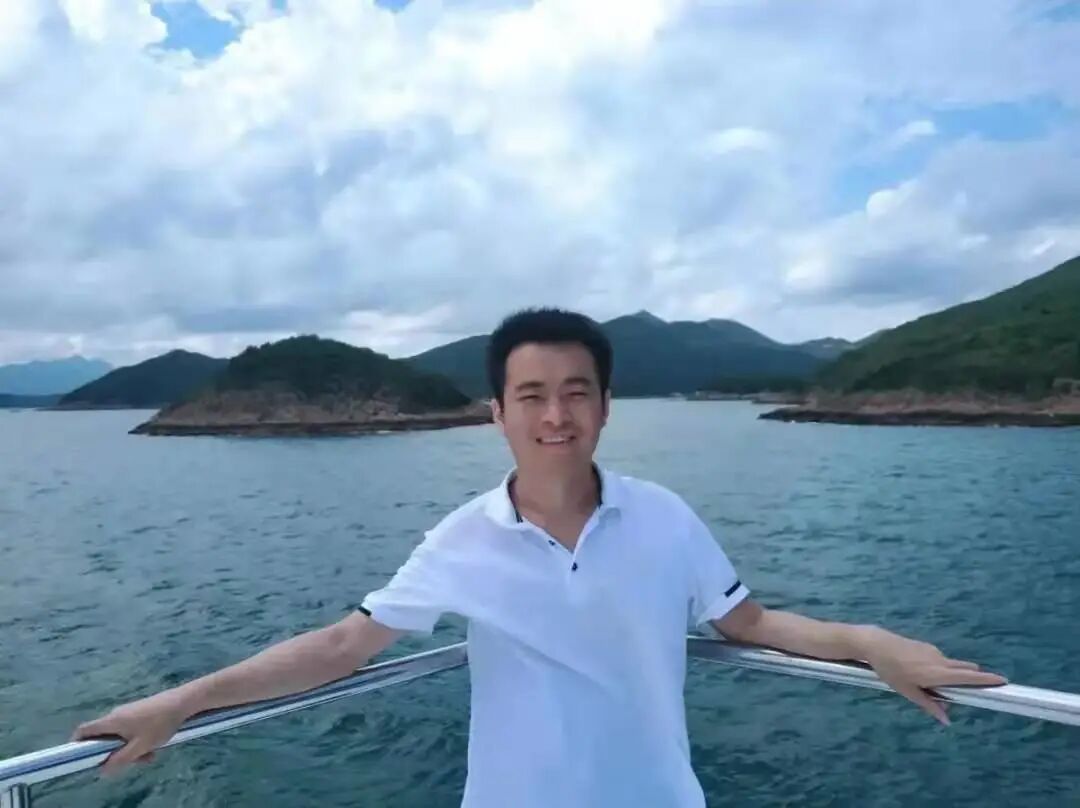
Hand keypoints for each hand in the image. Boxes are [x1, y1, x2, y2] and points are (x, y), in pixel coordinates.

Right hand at [71, 691, 190, 775]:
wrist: (183, 702)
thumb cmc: (160, 724)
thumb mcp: (140, 747)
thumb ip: (120, 760)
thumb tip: (102, 770)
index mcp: (111, 721)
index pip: (83, 730)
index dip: (77, 743)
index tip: (81, 757)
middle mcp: (116, 715)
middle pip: (104, 738)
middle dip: (115, 753)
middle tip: (133, 761)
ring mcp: (128, 712)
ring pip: (120, 736)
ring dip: (131, 749)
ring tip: (150, 755)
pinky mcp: (139, 712)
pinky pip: (131, 730)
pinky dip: (138, 741)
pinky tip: (154, 745)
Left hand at [857, 627, 1007, 725]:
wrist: (876, 644)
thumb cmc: (890, 670)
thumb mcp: (908, 692)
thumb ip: (929, 705)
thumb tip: (947, 720)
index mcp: (938, 672)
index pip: (968, 676)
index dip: (986, 679)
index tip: (1004, 680)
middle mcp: (940, 660)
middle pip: (965, 669)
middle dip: (974, 677)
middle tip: (978, 689)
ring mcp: (933, 651)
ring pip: (951, 665)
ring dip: (952, 674)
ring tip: (937, 686)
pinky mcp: (926, 646)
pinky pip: (939, 659)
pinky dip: (940, 667)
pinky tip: (922, 672)